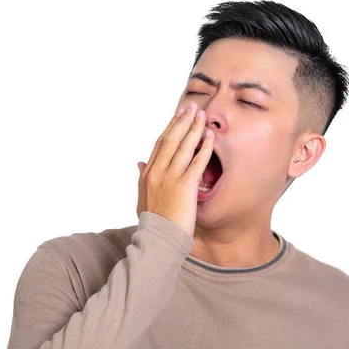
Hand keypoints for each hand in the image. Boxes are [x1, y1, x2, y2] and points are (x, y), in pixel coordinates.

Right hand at [136, 102, 213, 236]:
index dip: (170, 128)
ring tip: (203, 115)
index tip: (178, 116)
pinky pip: (196, 162)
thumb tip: (138, 163)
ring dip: (194, 128)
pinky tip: (210, 136)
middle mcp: (157, 172)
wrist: (157, 241)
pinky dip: (204, 147)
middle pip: (170, 140)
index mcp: (147, 174)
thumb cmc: (152, 222)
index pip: (159, 145)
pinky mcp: (184, 187)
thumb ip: (141, 178)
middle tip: (192, 107)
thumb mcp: (141, 198)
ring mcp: (170, 178)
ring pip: (183, 146)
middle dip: (182, 121)